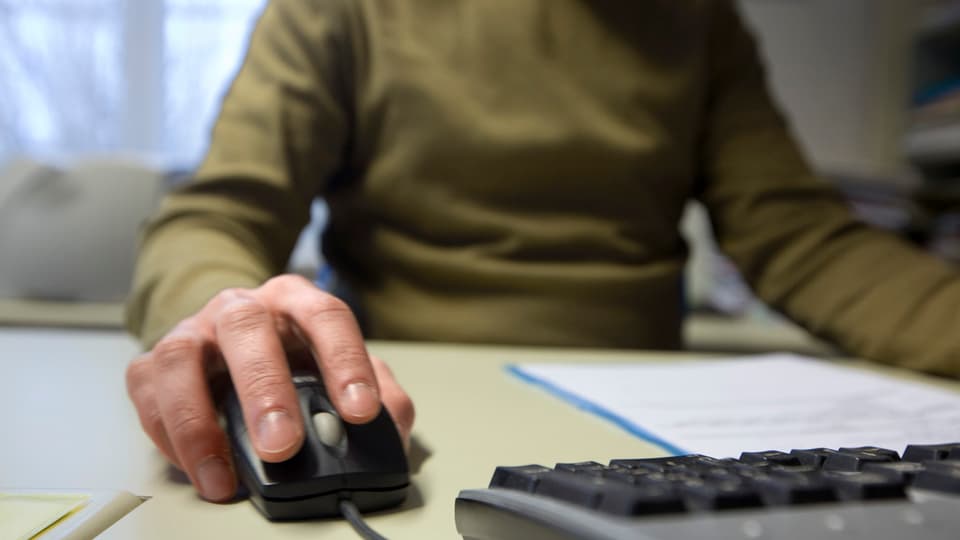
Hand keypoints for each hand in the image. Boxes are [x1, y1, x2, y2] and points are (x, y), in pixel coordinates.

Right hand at [125, 274, 415, 501]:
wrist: (231, 340)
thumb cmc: (293, 357)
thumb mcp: (342, 367)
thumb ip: (379, 394)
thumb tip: (391, 425)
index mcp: (297, 301)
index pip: (326, 316)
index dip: (345, 362)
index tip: (359, 411)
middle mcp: (241, 308)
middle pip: (248, 330)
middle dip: (265, 390)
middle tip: (283, 445)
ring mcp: (193, 330)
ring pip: (182, 359)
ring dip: (200, 422)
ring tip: (225, 476)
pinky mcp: (154, 362)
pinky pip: (150, 394)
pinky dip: (168, 436)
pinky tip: (197, 467)